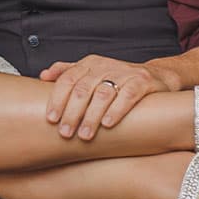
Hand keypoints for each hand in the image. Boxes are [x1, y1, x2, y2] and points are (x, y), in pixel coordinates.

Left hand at [39, 55, 174, 140]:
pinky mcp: (142, 82)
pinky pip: (128, 95)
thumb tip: (43, 76)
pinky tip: (108, 124)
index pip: (67, 79)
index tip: (50, 119)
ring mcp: (124, 73)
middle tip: (65, 133)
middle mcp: (104, 66)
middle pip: (82, 89)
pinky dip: (117, 110)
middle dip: (72, 113)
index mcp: (89, 64)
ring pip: (103, 94)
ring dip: (92, 116)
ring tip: (84, 135)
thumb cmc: (117, 79)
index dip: (57, 99)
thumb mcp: (91, 72)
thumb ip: (67, 72)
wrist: (155, 76)